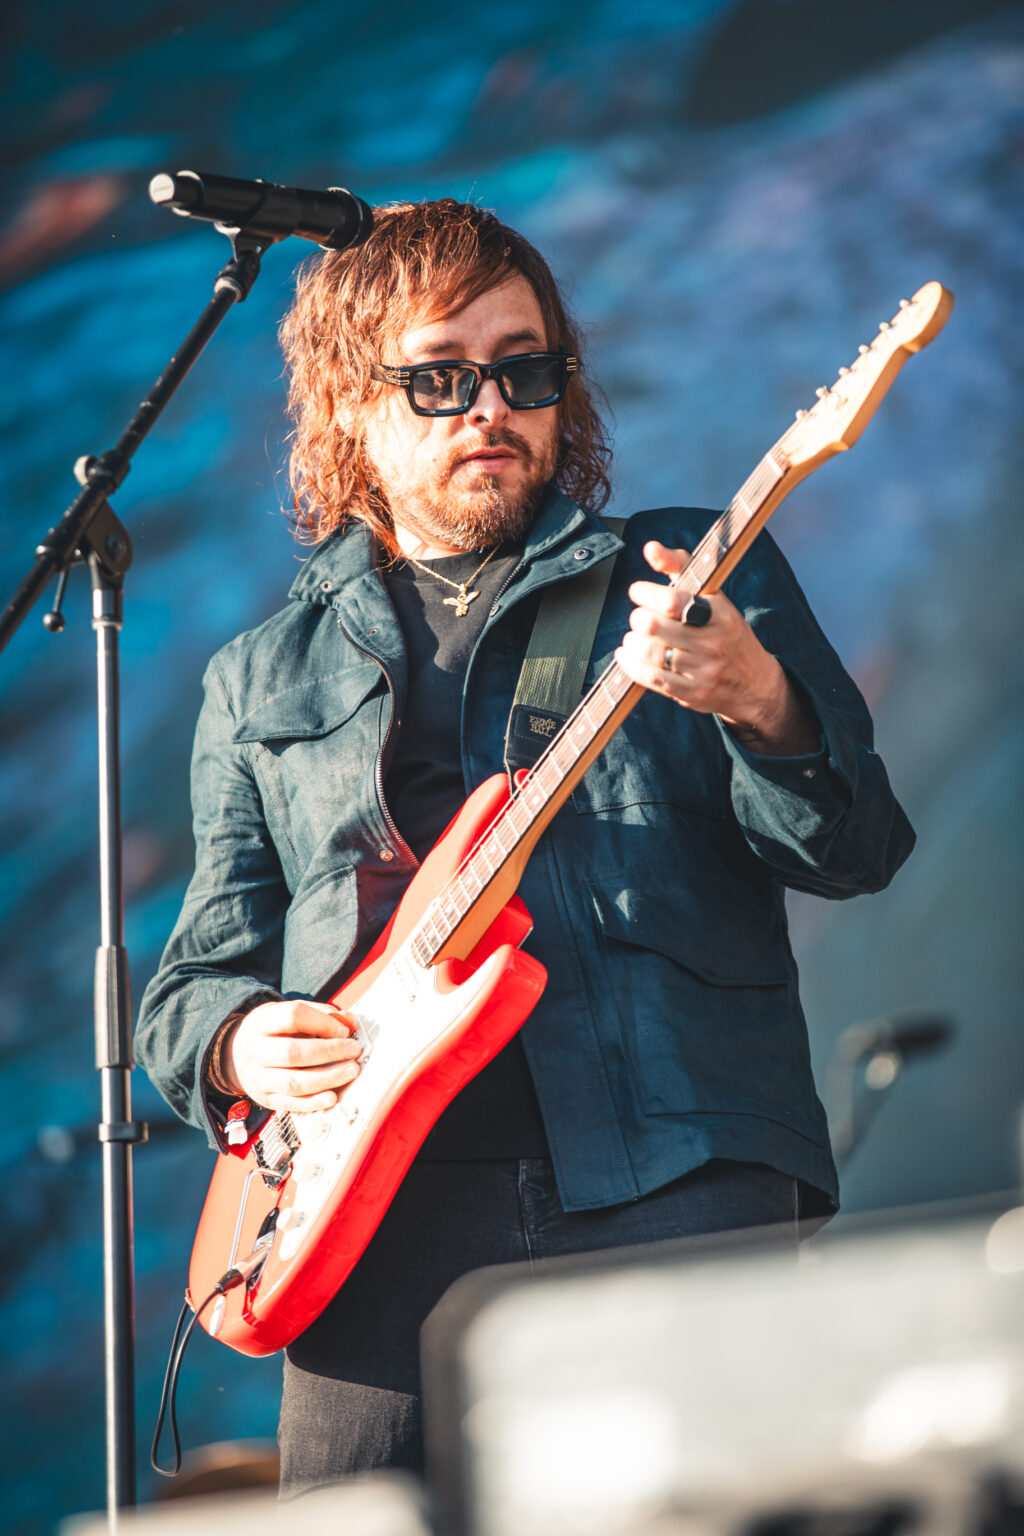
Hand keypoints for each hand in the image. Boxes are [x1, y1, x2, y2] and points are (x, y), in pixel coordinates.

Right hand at [222, 999, 361, 1113]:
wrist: (234, 1053)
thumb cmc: (269, 1031)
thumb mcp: (286, 1013)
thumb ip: (318, 1014)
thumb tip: (348, 1020)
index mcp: (262, 1022)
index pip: (292, 1017)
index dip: (322, 1023)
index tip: (343, 1030)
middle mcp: (256, 1050)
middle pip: (293, 1052)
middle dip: (329, 1052)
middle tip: (354, 1051)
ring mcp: (258, 1077)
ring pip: (293, 1082)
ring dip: (327, 1078)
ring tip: (350, 1071)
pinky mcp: (265, 1098)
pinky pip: (290, 1104)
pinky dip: (314, 1102)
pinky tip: (332, 1097)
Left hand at [615, 541, 819, 755]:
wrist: (752, 681)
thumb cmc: (723, 629)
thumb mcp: (711, 594)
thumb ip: (679, 565)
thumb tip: (650, 548)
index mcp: (719, 613)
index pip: (672, 601)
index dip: (646, 593)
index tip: (638, 592)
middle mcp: (712, 642)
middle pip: (653, 627)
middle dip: (638, 619)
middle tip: (640, 618)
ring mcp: (702, 671)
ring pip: (649, 652)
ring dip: (632, 642)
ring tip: (634, 637)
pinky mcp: (692, 693)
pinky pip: (650, 678)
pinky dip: (630, 664)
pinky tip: (627, 655)